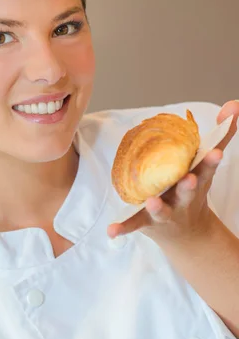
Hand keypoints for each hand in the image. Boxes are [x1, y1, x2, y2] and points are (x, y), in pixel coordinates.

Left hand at [107, 100, 238, 242]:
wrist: (187, 233)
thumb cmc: (194, 187)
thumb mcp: (207, 164)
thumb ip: (220, 134)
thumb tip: (233, 104)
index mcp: (197, 180)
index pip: (206, 168)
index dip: (211, 160)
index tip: (216, 152)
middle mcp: (182, 198)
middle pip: (187, 191)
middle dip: (188, 186)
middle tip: (188, 178)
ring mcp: (166, 212)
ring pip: (162, 210)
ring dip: (158, 207)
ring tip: (151, 202)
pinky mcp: (147, 222)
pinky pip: (134, 224)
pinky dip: (123, 228)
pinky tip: (111, 230)